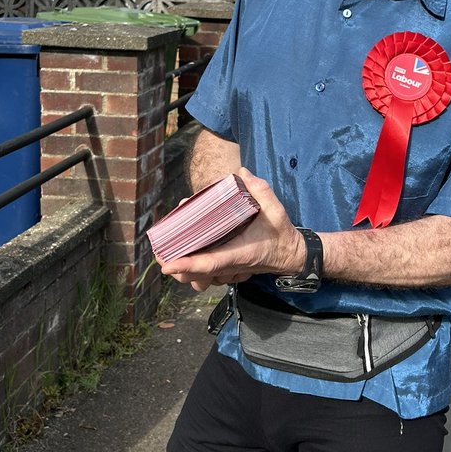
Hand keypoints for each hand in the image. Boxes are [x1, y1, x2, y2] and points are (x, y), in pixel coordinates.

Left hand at [162, 168, 303, 292]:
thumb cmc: (281, 233)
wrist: (290, 255)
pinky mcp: (226, 271)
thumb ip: (261, 191)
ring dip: (181, 268)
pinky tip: (183, 253)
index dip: (187, 264)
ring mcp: (227, 271)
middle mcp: (230, 266)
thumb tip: (242, 173)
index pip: (209, 262)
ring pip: (197, 278)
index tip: (167, 264)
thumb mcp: (276, 210)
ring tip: (168, 249)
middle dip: (175, 266)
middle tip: (160, 249)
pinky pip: (203, 275)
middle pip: (195, 275)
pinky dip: (190, 269)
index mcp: (239, 252)